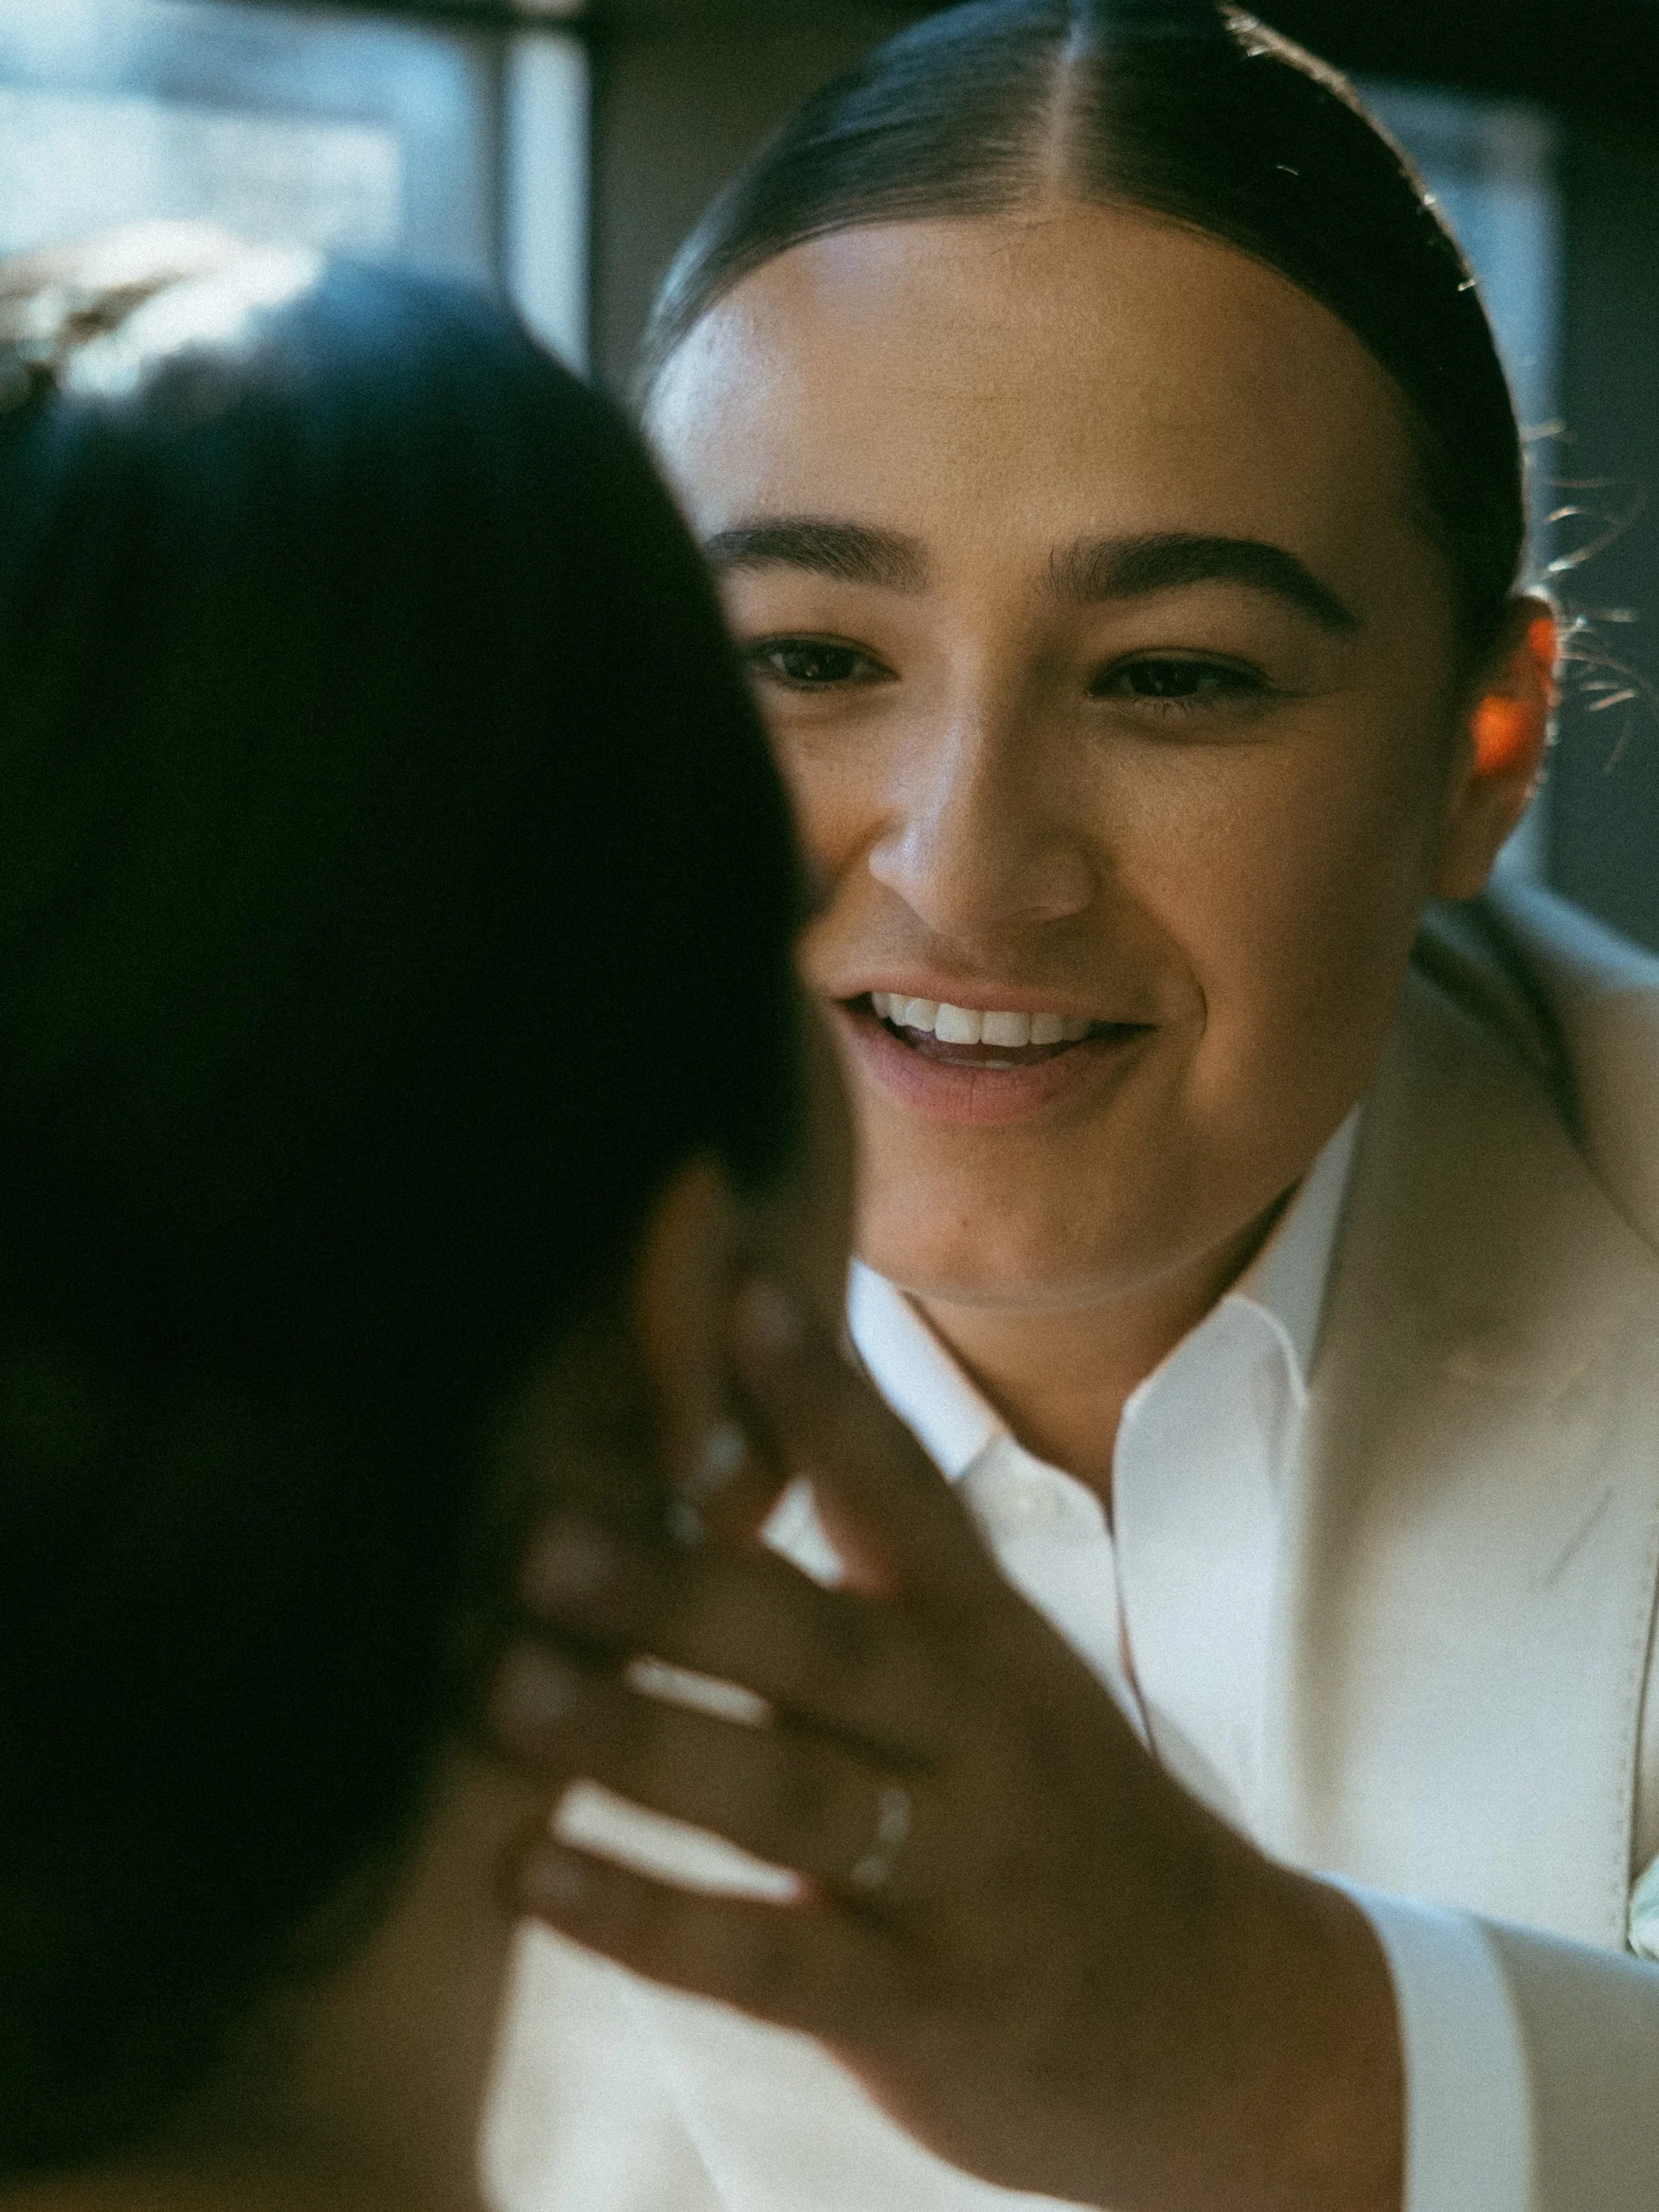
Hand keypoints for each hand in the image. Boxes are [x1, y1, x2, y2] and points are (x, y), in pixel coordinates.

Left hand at [487, 1278, 1402, 2211]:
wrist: (1214, 2013)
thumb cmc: (1050, 1806)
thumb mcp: (995, 1676)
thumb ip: (867, 1590)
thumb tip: (693, 1472)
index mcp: (991, 1635)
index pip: (905, 1493)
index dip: (823, 1397)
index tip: (734, 1298)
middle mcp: (982, 1735)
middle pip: (826, 1646)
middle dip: (682, 1593)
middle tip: (543, 1543)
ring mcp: (960, 1875)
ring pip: (792, 1795)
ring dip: (643, 1741)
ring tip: (508, 1690)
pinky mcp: (923, 2008)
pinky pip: (772, 1960)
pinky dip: (650, 1920)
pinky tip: (532, 1873)